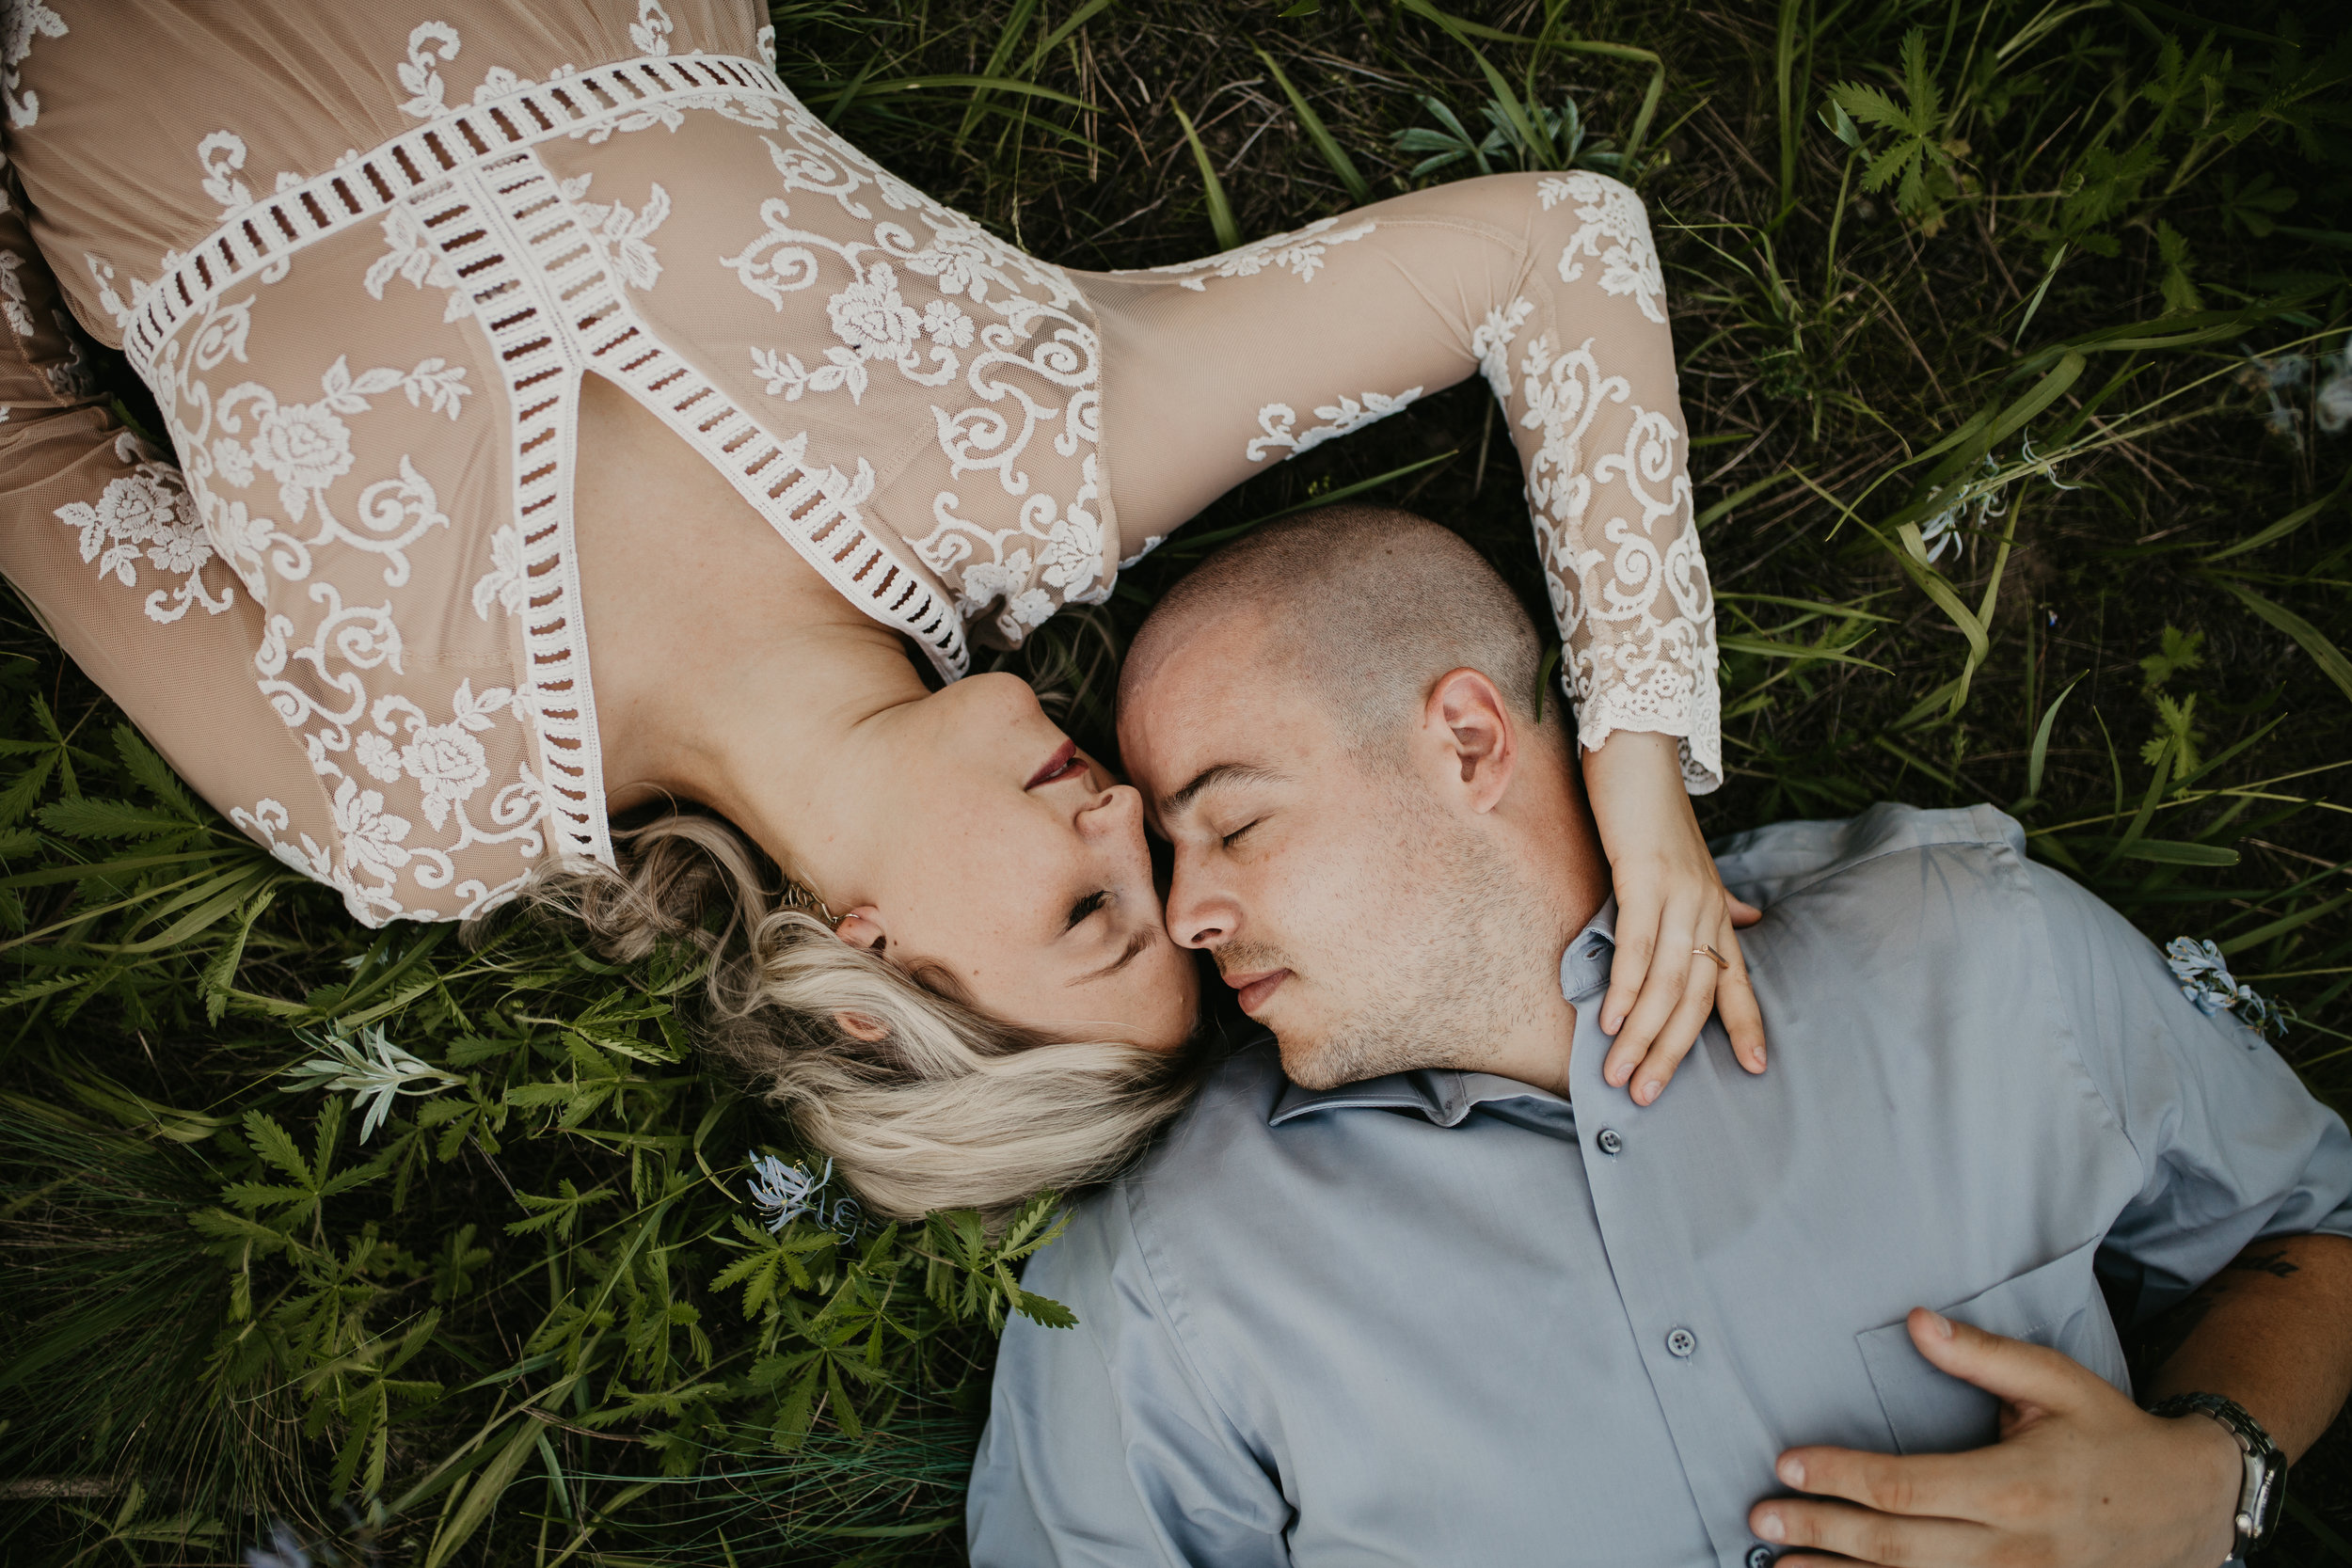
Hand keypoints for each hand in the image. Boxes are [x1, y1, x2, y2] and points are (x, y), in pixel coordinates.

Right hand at [1580, 730, 1765, 1103]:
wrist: (1637, 746)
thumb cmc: (1654, 805)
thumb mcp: (1690, 858)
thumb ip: (1715, 897)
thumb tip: (1747, 917)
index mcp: (1715, 904)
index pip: (1736, 977)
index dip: (1746, 1024)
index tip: (1753, 1069)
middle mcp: (1706, 904)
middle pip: (1700, 994)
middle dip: (1674, 1051)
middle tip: (1647, 1094)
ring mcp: (1678, 890)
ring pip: (1670, 980)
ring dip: (1643, 1033)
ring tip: (1620, 1072)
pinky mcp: (1644, 875)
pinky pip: (1638, 944)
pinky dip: (1626, 987)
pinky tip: (1611, 1019)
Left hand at [1750, 1309, 2243, 1567]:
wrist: (2187, 1507)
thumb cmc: (2112, 1436)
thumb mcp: (2056, 1382)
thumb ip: (1981, 1357)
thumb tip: (1916, 1322)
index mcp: (2013, 1484)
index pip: (1905, 1486)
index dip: (1839, 1477)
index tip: (1786, 1463)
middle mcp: (2013, 1547)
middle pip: (1896, 1546)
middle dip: (1821, 1531)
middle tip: (1761, 1519)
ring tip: (1780, 1567)